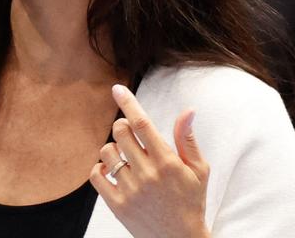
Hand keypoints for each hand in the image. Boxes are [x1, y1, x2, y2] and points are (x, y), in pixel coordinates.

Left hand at [90, 84, 210, 237]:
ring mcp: (130, 190)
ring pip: (106, 152)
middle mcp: (147, 174)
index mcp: (167, 163)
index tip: (117, 88)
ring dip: (112, 149)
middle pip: (120, 132)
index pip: (142, 124)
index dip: (128, 102)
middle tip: (129, 135)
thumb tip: (188, 110)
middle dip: (122, 127)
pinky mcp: (116, 204)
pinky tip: (111, 171)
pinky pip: (95, 175)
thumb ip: (187, 140)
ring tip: (124, 158)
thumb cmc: (191, 201)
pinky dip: (99, 169)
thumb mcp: (199, 171)